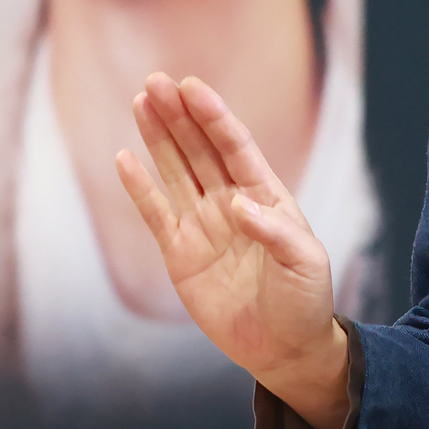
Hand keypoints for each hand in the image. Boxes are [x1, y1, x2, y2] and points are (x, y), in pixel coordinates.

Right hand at [115, 73, 350, 428]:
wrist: (285, 348)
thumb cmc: (305, 301)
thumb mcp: (305, 264)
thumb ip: (275, 232)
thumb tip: (238, 206)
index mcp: (265, 196)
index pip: (234, 146)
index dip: (213, 116)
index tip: (192, 86)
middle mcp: (230, 202)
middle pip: (199, 149)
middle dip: (178, 114)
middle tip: (155, 80)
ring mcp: (203, 226)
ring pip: (175, 171)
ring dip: (157, 137)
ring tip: (139, 100)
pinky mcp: (179, 255)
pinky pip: (155, 214)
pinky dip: (139, 188)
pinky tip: (124, 158)